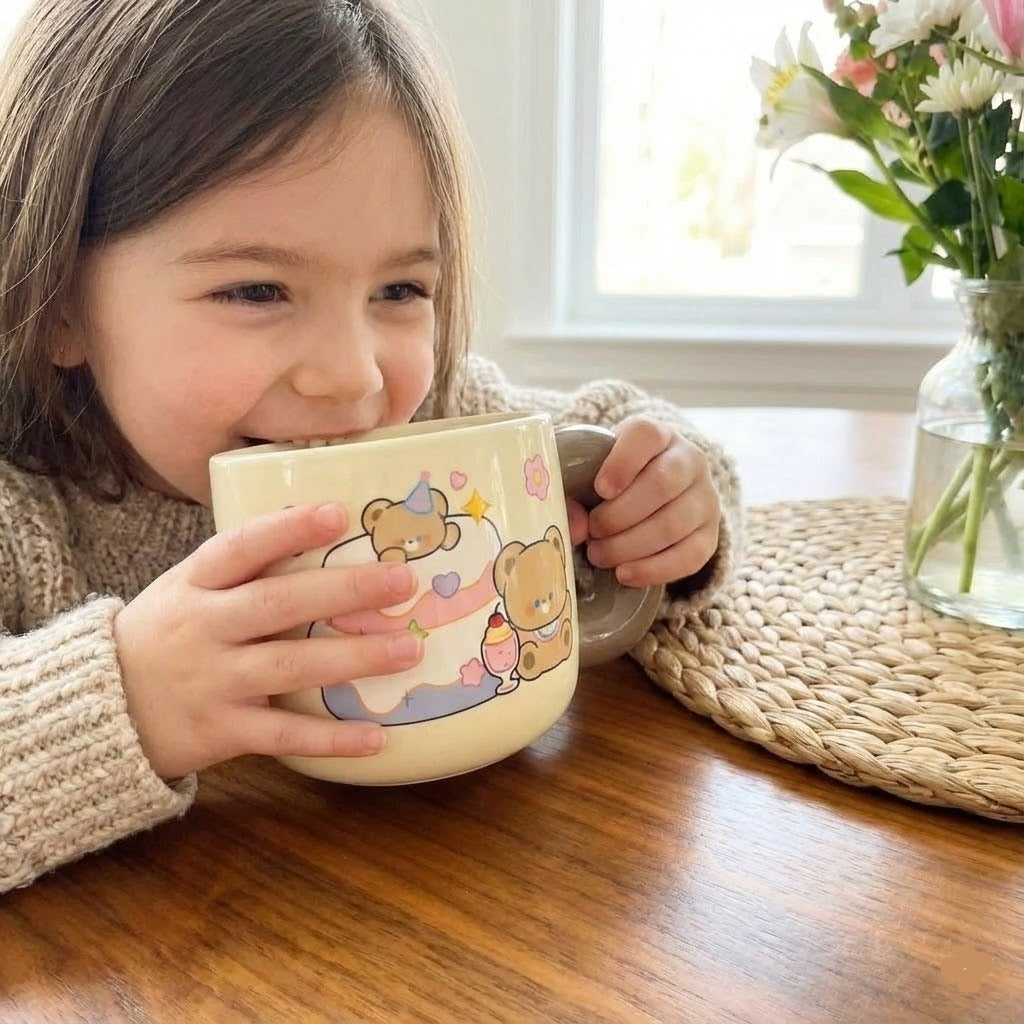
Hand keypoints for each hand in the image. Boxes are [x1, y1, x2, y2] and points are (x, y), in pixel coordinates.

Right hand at [114, 504, 421, 779]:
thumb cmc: (166, 634)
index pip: (240, 547)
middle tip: (402, 581)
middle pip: (277, 603)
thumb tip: (326, 528)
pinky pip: (282, 734)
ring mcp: (212, 681)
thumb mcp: (187, 589)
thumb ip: (243, 567)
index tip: (338, 513)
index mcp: (194, 584)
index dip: (288, 530)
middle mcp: (202, 628)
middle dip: (343, 590)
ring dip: (353, 658)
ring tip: (408, 650)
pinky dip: (330, 738)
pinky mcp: (221, 731)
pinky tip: (377, 736)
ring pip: (289, 666)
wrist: (99, 707)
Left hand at [566, 417, 719, 586]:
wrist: (651, 498)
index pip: (647, 436)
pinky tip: (625, 574)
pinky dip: (653, 570)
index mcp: (657, 436)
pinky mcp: (710, 535)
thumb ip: (572, 492)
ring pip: (674, 523)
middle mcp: (689, 461)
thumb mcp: (590, 473)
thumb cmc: (612, 480)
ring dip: (630, 546)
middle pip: (662, 484)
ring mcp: (705, 498)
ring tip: (600, 555)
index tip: (600, 489)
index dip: (623, 463)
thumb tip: (573, 527)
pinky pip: (689, 556)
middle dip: (620, 515)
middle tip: (593, 533)